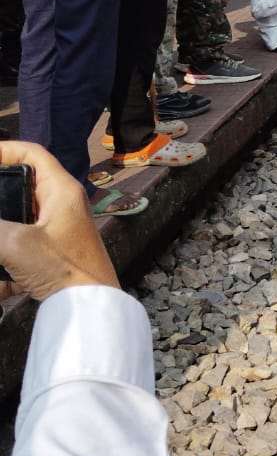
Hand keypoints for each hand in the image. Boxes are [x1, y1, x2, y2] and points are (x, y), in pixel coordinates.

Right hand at [0, 141, 119, 302]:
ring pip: (19, 214)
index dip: (4, 150)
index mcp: (61, 190)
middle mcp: (63, 203)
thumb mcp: (16, 243)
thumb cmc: (63, 269)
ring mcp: (59, 226)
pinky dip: (6, 255)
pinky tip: (3, 278)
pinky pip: (19, 242)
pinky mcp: (53, 249)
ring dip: (4, 222)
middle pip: (23, 183)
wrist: (89, 305)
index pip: (33, 154)